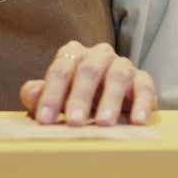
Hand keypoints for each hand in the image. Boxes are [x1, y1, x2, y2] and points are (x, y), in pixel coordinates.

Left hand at [20, 41, 155, 126]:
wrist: (108, 103)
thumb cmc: (74, 100)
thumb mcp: (54, 98)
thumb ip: (38, 95)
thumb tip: (33, 94)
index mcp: (73, 54)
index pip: (60, 69)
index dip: (51, 94)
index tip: (45, 120)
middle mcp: (99, 54)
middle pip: (88, 70)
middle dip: (80, 97)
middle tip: (74, 122)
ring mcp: (122, 64)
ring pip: (117, 76)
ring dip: (110, 100)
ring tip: (104, 123)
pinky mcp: (142, 79)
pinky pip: (144, 87)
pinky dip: (142, 103)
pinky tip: (136, 122)